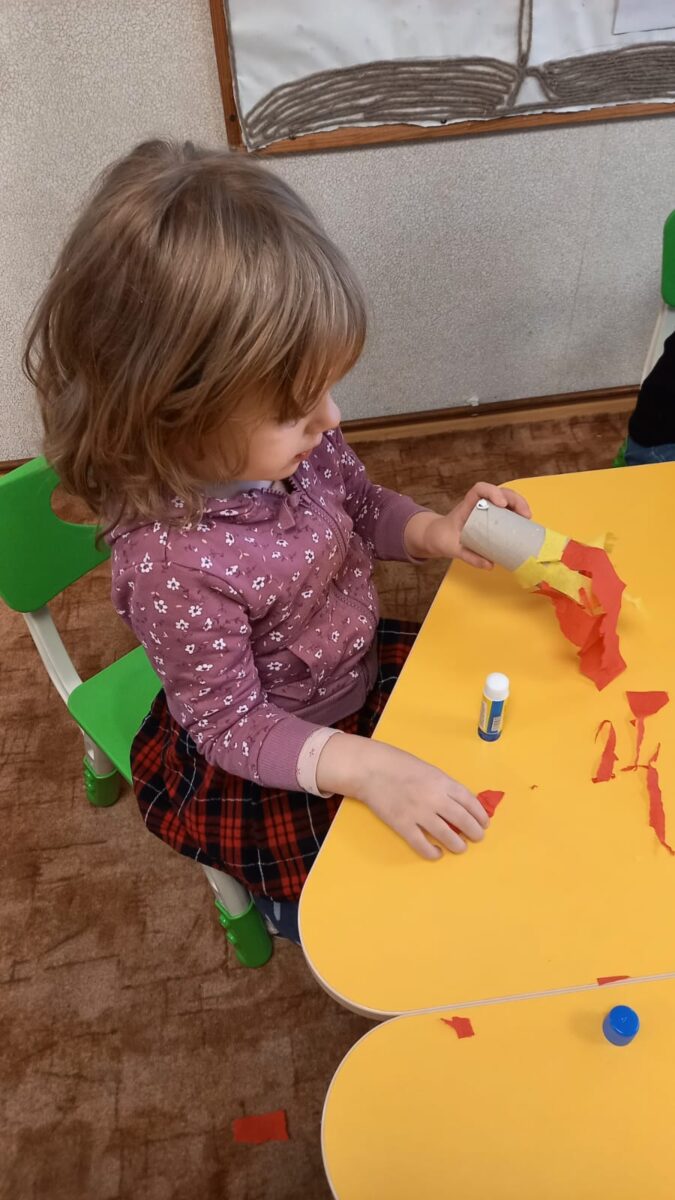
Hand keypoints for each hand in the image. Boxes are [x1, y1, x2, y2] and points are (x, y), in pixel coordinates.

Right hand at [316, 735, 488, 858]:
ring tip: (461, 847)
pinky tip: (437, 853)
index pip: (470, 801)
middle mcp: (434, 798)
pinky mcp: (403, 825)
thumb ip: (443, 786)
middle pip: (463, 820)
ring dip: (458, 844)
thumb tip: (459, 804)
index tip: (484, 822)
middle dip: (475, 832)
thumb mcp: (428, 770)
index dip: (480, 815)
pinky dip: (432, 852)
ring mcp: (419, 813)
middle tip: (478, 837)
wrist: (370, 768)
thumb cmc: (399, 765)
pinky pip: (422, 844)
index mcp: (442, 782)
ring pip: (446, 835)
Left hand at [407, 482, 531, 567]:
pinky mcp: (492, 516)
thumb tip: (490, 565)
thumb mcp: (452, 548)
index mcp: (466, 506)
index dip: (492, 492)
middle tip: (525, 515)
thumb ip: (469, 556)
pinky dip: (516, 514)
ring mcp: (486, 508)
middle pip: (499, 492)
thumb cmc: (443, 538)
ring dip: (519, 505)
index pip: (479, 489)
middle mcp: (478, 503)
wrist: (438, 536)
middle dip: (515, 499)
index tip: (502, 504)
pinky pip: (506, 510)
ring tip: (528, 518)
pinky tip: (524, 524)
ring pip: (506, 498)